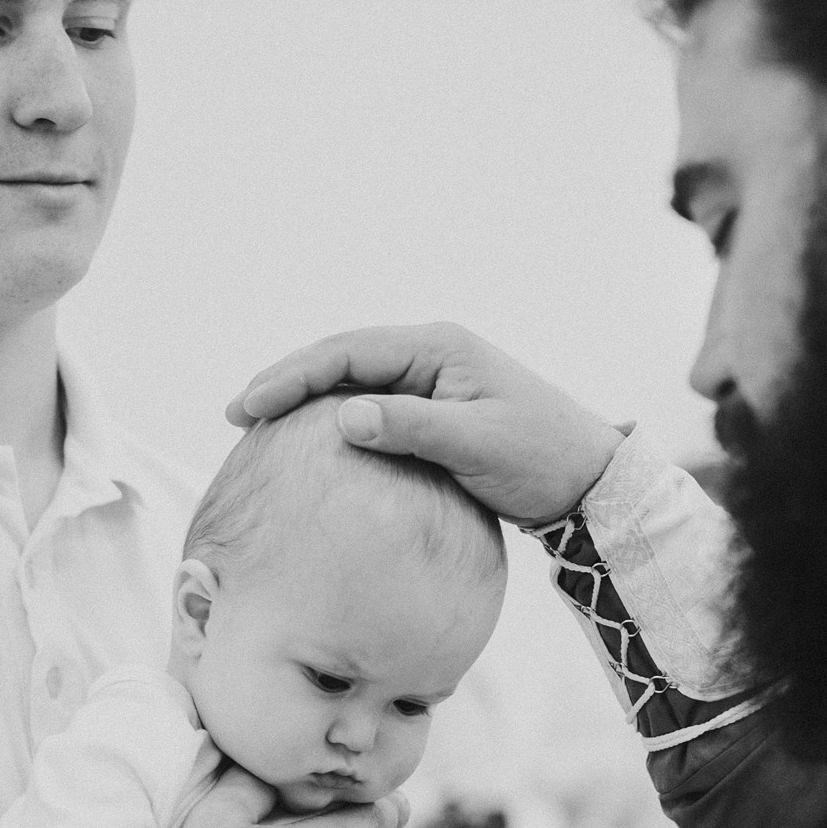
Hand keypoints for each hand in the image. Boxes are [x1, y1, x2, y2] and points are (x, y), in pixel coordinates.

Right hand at [227, 323, 624, 526]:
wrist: (589, 479)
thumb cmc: (541, 458)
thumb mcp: (476, 444)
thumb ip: (412, 428)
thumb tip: (343, 418)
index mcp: (438, 348)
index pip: (348, 353)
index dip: (294, 376)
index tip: (251, 405)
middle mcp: (430, 355)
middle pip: (341, 360)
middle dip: (286, 382)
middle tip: (236, 414)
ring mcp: (431, 381)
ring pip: (352, 383)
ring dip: (305, 401)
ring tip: (257, 425)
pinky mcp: (434, 411)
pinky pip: (372, 408)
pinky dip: (333, 421)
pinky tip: (307, 445)